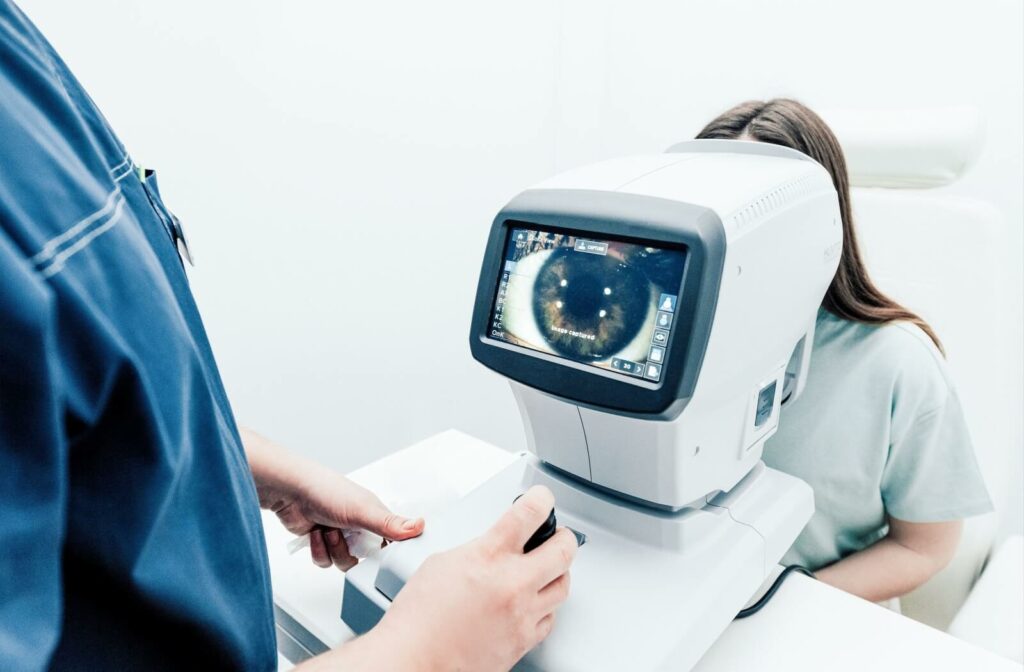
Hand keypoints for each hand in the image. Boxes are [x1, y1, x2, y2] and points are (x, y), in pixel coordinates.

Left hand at [242, 428, 423, 569]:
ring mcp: (339, 534)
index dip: (387, 552)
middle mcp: (358, 526)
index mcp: (374, 515)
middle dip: (352, 551)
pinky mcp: (321, 542)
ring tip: (327, 531)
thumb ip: (390, 523)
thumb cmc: (325, 490)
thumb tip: (419, 526)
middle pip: (365, 558)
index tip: (380, 556)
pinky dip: (318, 551)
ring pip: (344, 563)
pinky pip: (325, 562)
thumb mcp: (363, 510)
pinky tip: (316, 534)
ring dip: (333, 550)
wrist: (289, 492)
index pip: (392, 542)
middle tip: (346, 537)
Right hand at [362, 486, 577, 671]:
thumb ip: (477, 550)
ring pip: (563, 586)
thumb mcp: (443, 562)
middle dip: (563, 537)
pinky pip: (549, 619)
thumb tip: (491, 548)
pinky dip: (545, 607)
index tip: (543, 499)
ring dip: (557, 573)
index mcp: (489, 557)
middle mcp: (512, 584)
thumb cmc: (419, 618)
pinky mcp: (523, 641)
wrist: (415, 659)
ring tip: (545, 570)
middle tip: (557, 536)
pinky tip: (532, 603)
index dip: (542, 499)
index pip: (530, 514)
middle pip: (563, 550)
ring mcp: (521, 615)